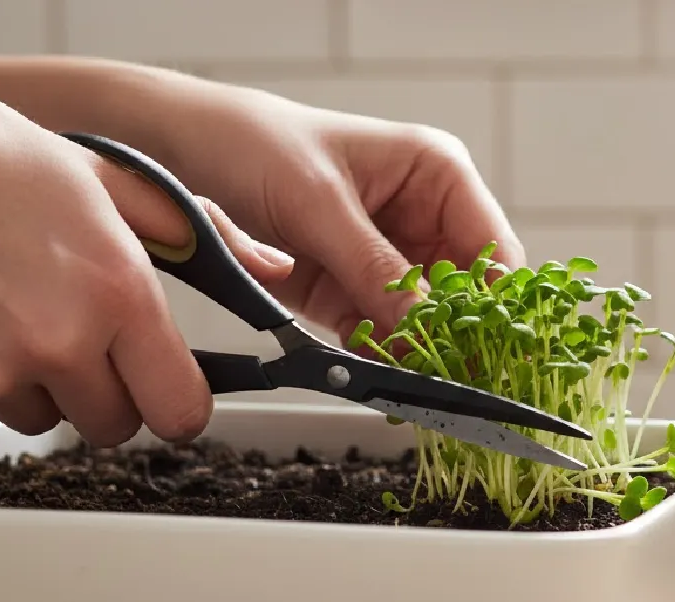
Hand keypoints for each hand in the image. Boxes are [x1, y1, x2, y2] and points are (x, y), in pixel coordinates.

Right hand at [0, 77, 291, 445]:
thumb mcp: (115, 181)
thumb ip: (202, 234)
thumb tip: (270, 267)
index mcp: (118, 295)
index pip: (180, 411)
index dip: (178, 401)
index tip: (171, 383)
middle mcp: (57, 341)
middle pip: (114, 426)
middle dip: (112, 392)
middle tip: (90, 335)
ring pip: (45, 417)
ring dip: (46, 383)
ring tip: (23, 310)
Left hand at [131, 79, 525, 342]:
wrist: (179, 150)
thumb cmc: (255, 144)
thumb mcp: (317, 203)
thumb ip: (374, 268)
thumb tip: (423, 330)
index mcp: (437, 175)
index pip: (493, 250)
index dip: (495, 305)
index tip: (485, 354)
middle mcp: (423, 218)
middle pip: (464, 296)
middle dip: (452, 338)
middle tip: (440, 380)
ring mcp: (389, 259)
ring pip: (425, 323)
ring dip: (414, 355)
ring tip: (403, 385)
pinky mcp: (353, 290)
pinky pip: (382, 335)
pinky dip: (377, 359)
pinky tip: (370, 377)